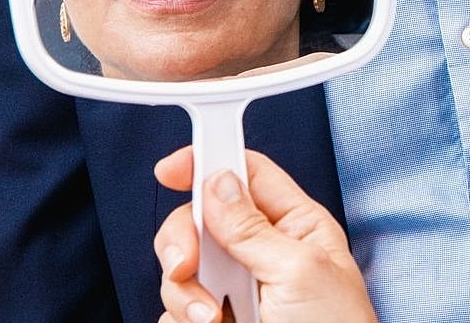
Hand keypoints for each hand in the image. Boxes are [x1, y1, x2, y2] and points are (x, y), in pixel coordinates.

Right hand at [153, 146, 377, 322]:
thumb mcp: (300, 271)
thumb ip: (254, 228)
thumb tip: (219, 183)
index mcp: (296, 226)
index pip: (247, 175)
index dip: (208, 162)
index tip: (170, 169)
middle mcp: (262, 254)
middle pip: (200, 221)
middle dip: (183, 241)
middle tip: (186, 265)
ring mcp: (237, 291)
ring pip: (182, 271)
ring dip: (186, 295)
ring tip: (215, 319)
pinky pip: (176, 312)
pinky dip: (183, 320)